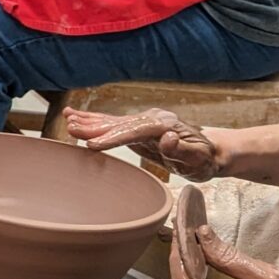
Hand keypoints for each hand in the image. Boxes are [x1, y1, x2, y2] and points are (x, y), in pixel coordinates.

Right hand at [65, 107, 223, 181]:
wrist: (210, 152)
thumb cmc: (205, 159)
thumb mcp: (198, 159)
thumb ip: (182, 150)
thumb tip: (168, 137)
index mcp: (163, 125)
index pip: (133, 132)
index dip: (112, 138)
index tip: (93, 144)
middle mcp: (151, 119)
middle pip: (118, 123)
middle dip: (94, 126)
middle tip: (71, 127)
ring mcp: (144, 121)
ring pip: (112, 121)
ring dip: (90, 120)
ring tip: (68, 118)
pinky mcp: (138, 128)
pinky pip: (114, 124)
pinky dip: (96, 121)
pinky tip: (79, 118)